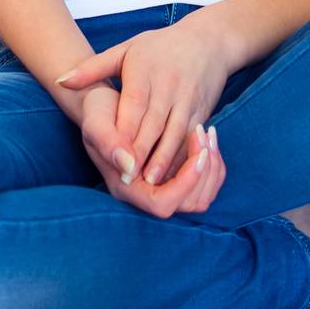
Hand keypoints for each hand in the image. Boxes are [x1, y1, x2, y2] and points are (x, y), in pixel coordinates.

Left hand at [55, 9, 235, 187]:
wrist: (209, 40)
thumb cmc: (160, 46)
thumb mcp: (126, 50)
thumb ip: (93, 68)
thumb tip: (60, 81)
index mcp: (146, 70)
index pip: (134, 106)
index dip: (124, 134)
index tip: (113, 158)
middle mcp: (169, 84)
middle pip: (154, 123)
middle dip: (142, 153)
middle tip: (128, 181)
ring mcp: (187, 97)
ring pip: (175, 132)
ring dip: (164, 159)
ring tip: (151, 183)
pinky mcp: (202, 109)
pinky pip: (191, 135)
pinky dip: (183, 155)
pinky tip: (175, 174)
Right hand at [78, 86, 225, 217]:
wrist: (103, 104)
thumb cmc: (98, 112)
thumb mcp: (96, 123)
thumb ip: (109, 143)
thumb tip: (129, 165)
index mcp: (126, 187)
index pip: (162, 204)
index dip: (185, 183)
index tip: (200, 153)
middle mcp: (145, 192)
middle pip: (188, 204)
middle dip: (205, 172)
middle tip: (204, 133)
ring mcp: (161, 184)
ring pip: (200, 196)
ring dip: (212, 167)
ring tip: (208, 133)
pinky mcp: (174, 171)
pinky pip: (204, 180)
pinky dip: (213, 162)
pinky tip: (208, 136)